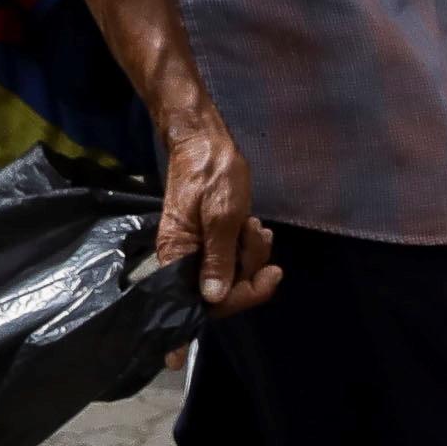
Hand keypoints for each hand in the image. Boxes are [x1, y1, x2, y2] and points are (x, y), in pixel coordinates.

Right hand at [153, 105, 281, 312]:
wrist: (206, 144)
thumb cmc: (211, 174)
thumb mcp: (221, 216)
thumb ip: (218, 258)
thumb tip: (213, 298)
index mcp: (177, 256)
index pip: (207, 300)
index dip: (239, 298)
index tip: (269, 279)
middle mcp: (185, 259)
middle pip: (226, 289)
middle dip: (251, 265)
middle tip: (258, 233)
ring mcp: (200, 251)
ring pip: (235, 272)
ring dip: (253, 251)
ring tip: (254, 223)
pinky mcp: (212, 241)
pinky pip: (235, 256)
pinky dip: (249, 244)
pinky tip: (255, 225)